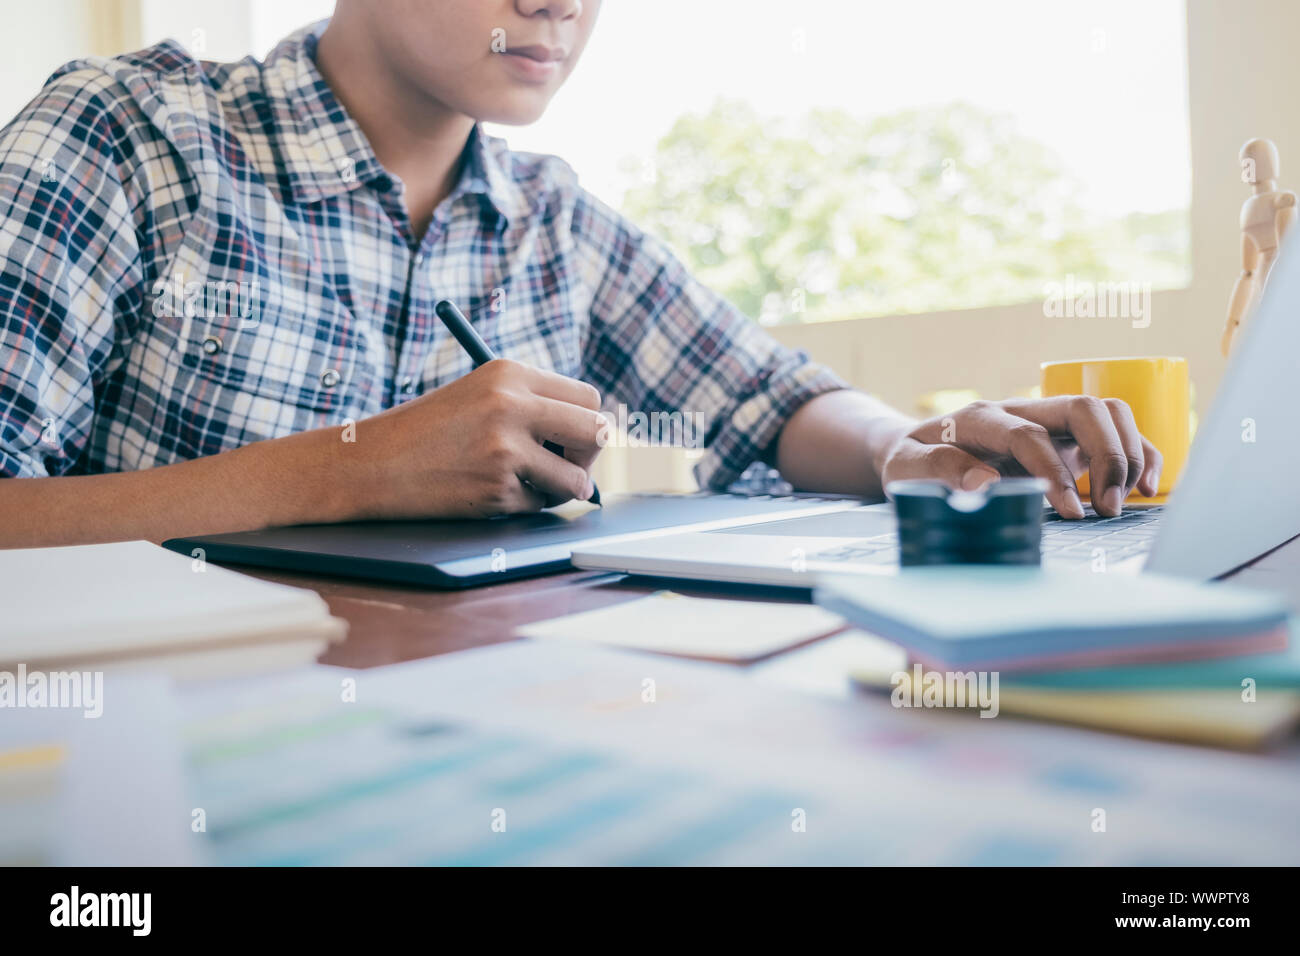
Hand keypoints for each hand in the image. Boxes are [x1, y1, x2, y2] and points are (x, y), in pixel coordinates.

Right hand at [346, 359, 603, 517]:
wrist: (370, 462)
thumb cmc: (427, 430)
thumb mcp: (479, 394)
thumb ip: (532, 404)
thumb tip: (596, 434)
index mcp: (510, 373)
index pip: (588, 398)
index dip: (587, 423)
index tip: (576, 439)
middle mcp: (513, 405)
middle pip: (596, 431)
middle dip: (589, 456)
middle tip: (571, 467)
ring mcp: (506, 448)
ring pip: (575, 479)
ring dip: (562, 489)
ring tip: (530, 483)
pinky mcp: (497, 488)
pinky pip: (538, 505)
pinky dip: (524, 505)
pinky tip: (490, 490)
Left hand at [876, 396, 1162, 518]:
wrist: (915, 448)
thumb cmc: (911, 460)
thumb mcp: (907, 467)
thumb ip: (939, 470)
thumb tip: (984, 482)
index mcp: (981, 417)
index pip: (1029, 435)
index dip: (1054, 472)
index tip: (1070, 512)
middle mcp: (1020, 410)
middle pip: (1083, 409)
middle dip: (1107, 456)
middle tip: (1105, 509)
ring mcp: (1047, 421)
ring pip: (1106, 413)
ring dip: (1127, 453)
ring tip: (1121, 503)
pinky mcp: (1064, 437)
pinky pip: (1114, 431)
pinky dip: (1139, 453)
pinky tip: (1146, 487)